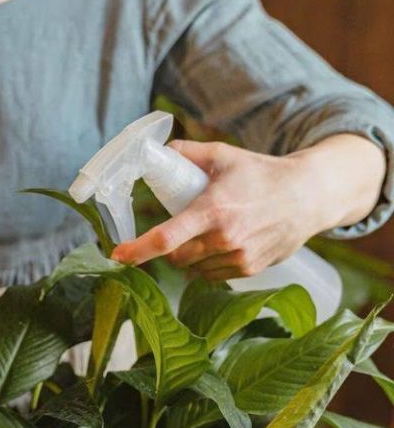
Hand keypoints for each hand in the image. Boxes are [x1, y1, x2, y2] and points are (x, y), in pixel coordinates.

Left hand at [111, 135, 384, 280]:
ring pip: (193, 268)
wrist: (309, 196)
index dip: (137, 250)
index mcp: (212, 211)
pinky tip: (224, 243)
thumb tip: (158, 152)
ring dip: (190, 255)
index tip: (117, 255)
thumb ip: (188, 153)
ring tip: (208, 232)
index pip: (165, 239)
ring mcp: (237, 258)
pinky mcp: (249, 270)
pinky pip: (213, 275)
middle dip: (170, 247)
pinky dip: (209, 264)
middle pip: (175, 257)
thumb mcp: (224, 156)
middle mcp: (224, 239)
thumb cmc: (263, 174)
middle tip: (182, 227)